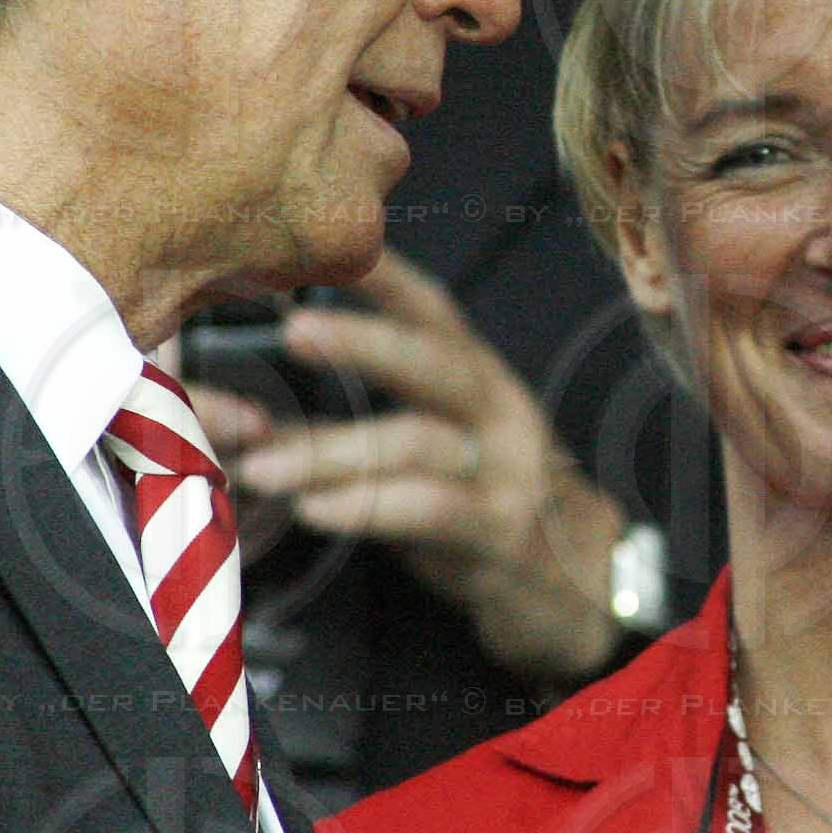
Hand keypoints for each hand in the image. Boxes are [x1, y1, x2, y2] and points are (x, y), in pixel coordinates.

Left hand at [205, 252, 626, 679]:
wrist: (583, 588)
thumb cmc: (488, 508)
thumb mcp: (434, 457)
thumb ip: (351, 436)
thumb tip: (248, 424)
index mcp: (478, 380)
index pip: (432, 311)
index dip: (383, 276)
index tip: (322, 245)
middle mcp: (499, 411)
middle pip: (434, 361)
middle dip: (363, 341)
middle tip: (293, 330)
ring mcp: (507, 470)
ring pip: (417, 442)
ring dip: (332, 451)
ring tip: (261, 465)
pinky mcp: (501, 532)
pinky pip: (431, 510)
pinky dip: (369, 506)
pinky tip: (315, 510)